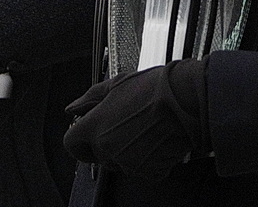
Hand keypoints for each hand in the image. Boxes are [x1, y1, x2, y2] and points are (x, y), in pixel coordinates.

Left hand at [63, 60, 208, 179]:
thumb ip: (89, 98)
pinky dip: (147, 159)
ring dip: (126, 151)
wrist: (186, 100)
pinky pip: (141, 169)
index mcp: (96, 126)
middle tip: (123, 126)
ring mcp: (128, 162)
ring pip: (118, 163)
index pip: (71, 143)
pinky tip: (155, 139)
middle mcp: (108, 148)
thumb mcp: (117, 83)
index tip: (86, 134)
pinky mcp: (149, 172)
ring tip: (143, 129)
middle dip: (105, 143)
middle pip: (96, 154)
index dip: (78, 137)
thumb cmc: (155, 88)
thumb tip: (73, 107)